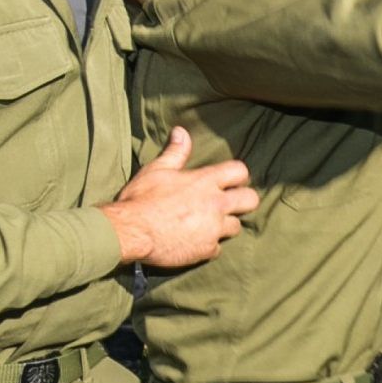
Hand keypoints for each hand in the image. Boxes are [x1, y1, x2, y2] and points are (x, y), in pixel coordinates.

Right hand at [104, 124, 257, 268]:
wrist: (130, 232)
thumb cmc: (141, 198)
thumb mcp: (157, 170)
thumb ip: (175, 152)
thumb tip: (181, 132)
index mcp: (205, 181)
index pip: (239, 171)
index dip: (237, 176)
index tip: (228, 181)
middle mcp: (215, 204)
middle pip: (250, 200)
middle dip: (244, 201)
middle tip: (229, 204)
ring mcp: (214, 229)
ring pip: (236, 227)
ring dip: (225, 226)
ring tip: (208, 225)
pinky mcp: (206, 250)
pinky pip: (217, 249)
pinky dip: (208, 246)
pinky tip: (194, 243)